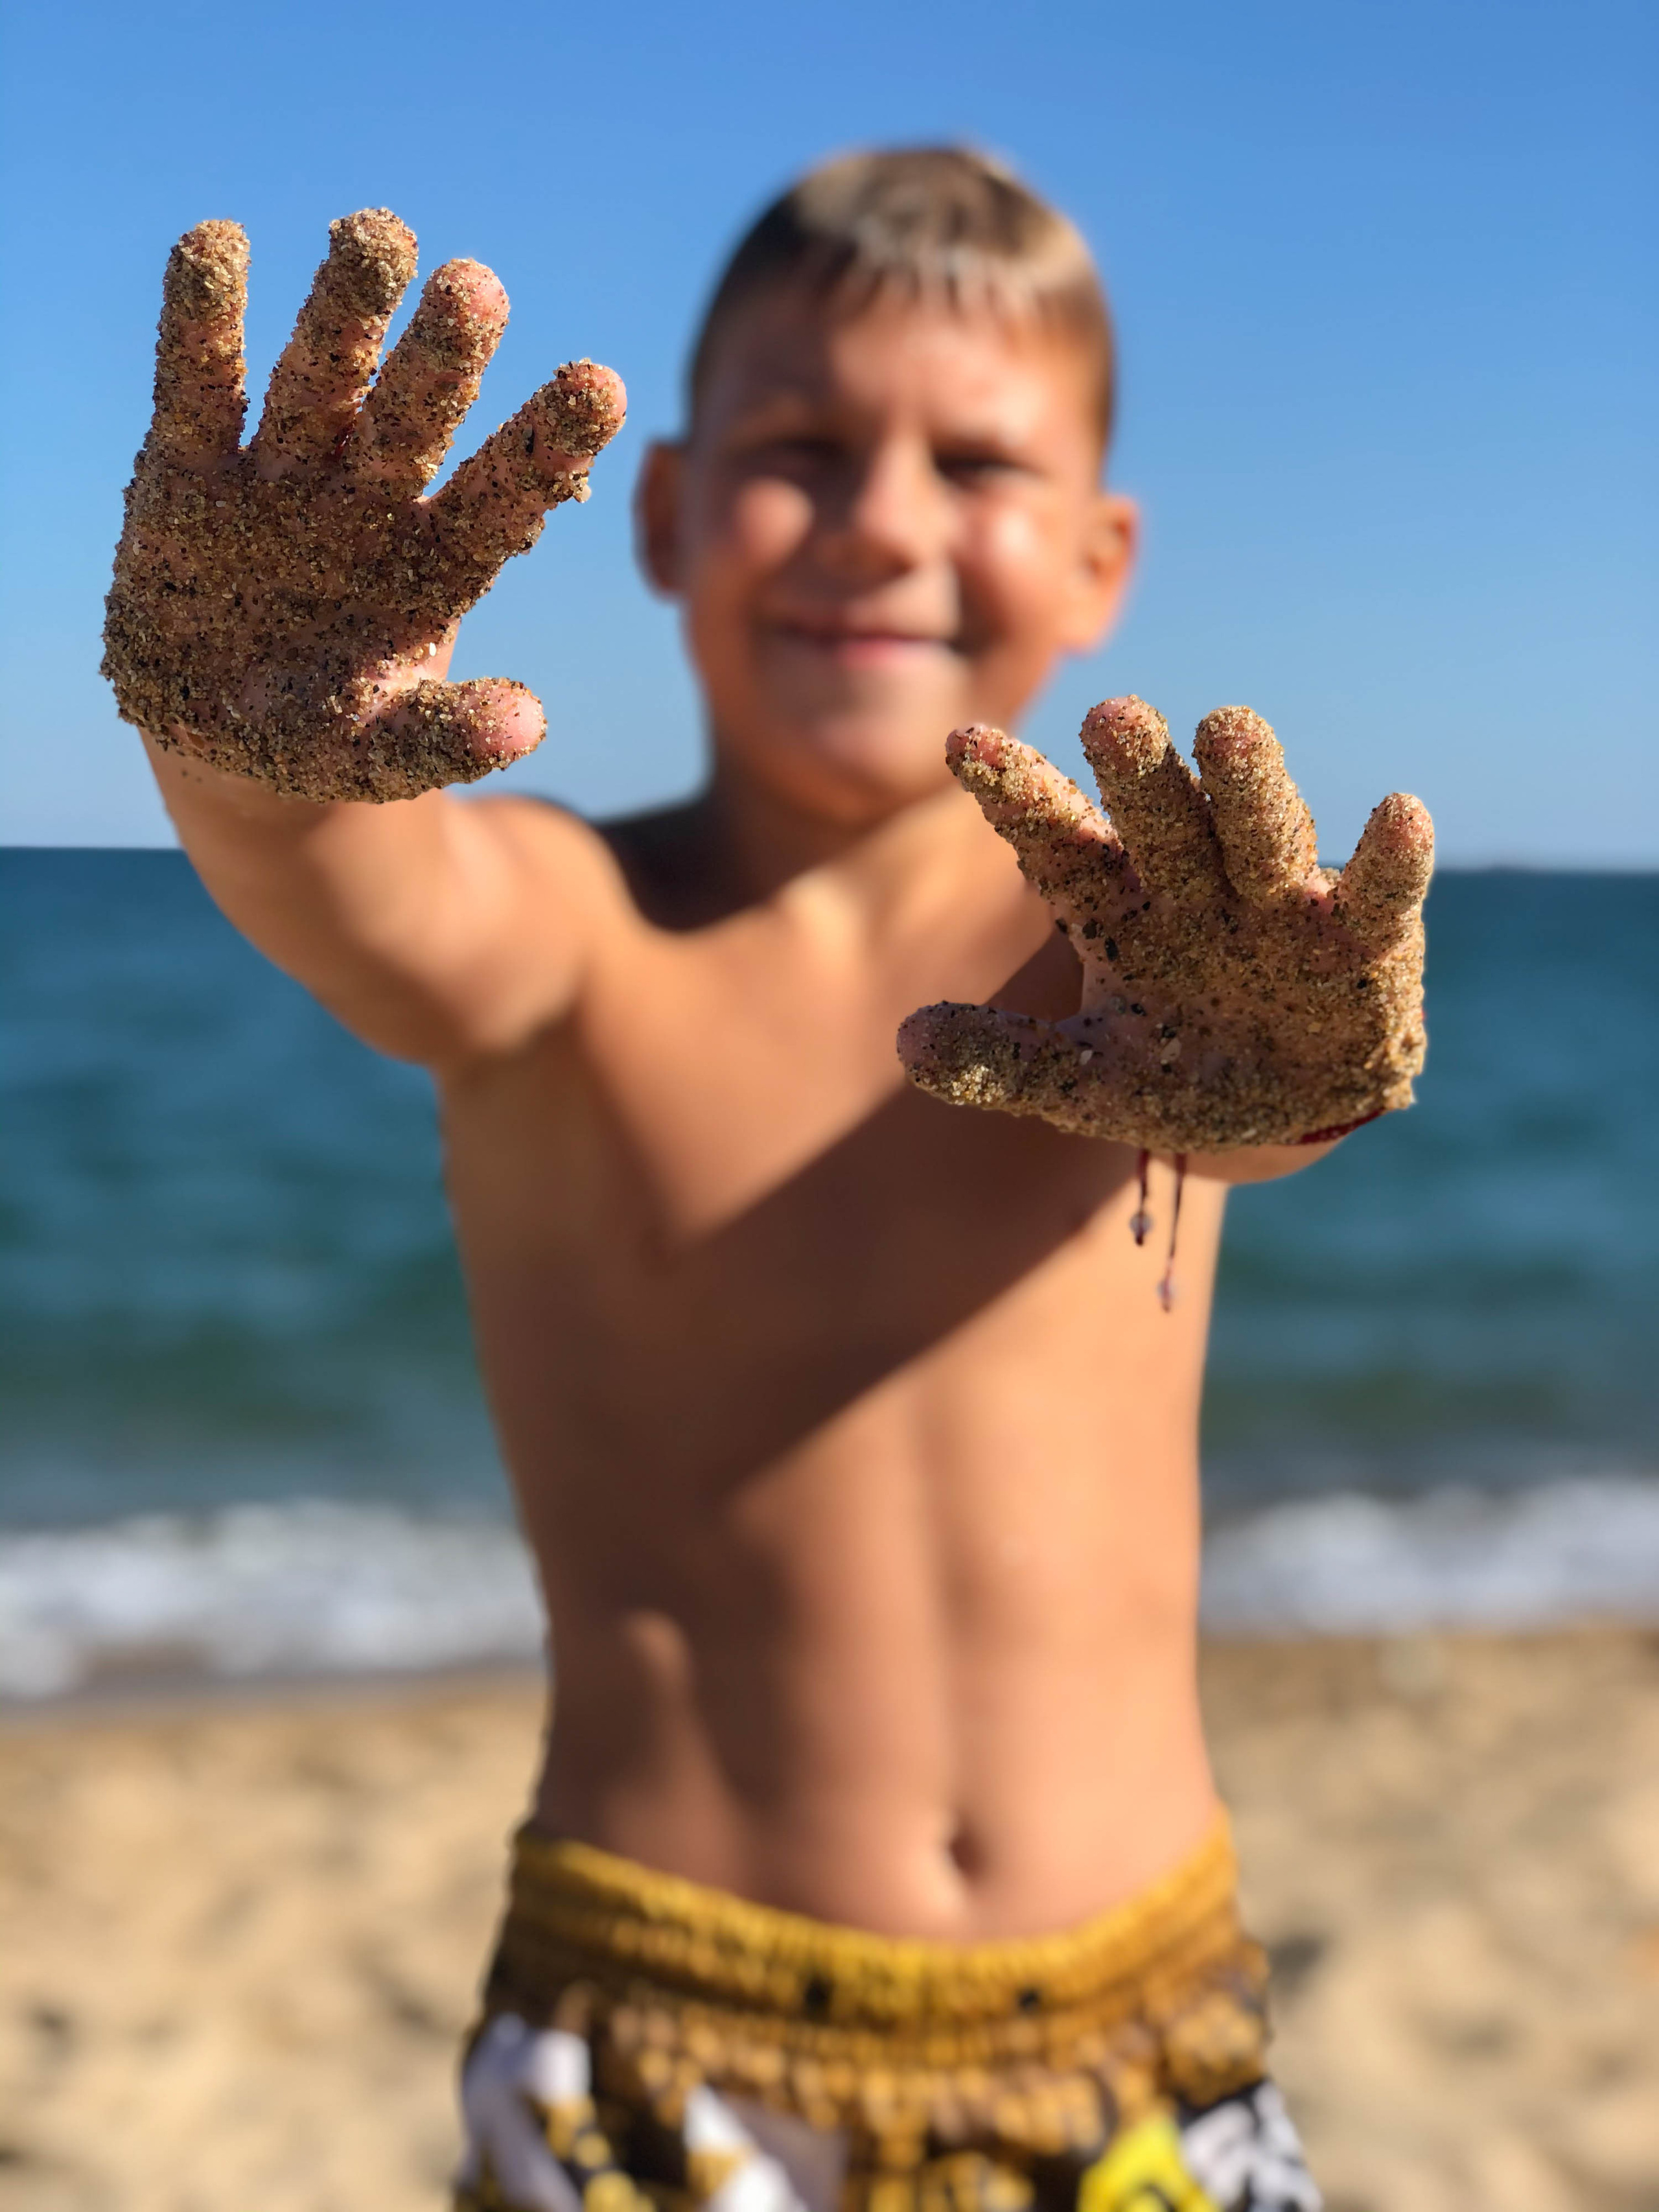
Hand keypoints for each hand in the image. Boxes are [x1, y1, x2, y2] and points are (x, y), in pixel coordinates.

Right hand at [102, 210, 625, 801]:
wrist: (223, 732)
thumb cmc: (325, 736)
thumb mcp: (383, 751)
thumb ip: (447, 735)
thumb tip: (529, 724)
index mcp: (437, 556)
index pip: (505, 487)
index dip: (548, 439)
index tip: (603, 385)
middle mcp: (369, 495)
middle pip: (416, 415)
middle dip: (444, 356)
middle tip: (478, 287)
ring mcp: (282, 473)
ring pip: (320, 380)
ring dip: (345, 314)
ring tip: (377, 237)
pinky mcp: (192, 467)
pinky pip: (199, 386)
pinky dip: (200, 321)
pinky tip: (215, 243)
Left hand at [899, 698, 1432, 1149]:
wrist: (1288, 1106)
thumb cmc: (1177, 1069)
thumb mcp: (1085, 1081)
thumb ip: (1004, 1063)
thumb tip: (910, 1047)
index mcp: (1119, 906)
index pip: (1058, 843)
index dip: (1016, 796)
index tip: (963, 745)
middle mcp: (1197, 885)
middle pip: (1162, 823)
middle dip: (1139, 775)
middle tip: (1110, 715)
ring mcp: (1281, 903)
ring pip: (1263, 835)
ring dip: (1250, 787)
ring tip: (1230, 728)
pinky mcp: (1363, 938)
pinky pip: (1377, 895)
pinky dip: (1391, 859)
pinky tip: (1401, 813)